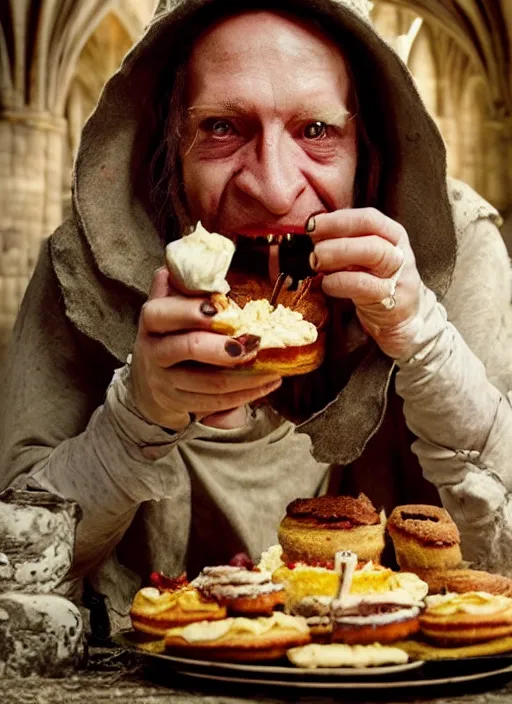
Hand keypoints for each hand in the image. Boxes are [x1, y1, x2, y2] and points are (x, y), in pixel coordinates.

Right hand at [130, 268, 281, 430]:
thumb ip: (181, 284)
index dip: (189, 311)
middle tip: (255, 342)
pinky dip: (246, 394)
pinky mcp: (179, 404)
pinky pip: (215, 402)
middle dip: (223, 347)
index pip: (162, 313)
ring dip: (245, 375)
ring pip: (208, 382)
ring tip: (273, 366)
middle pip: (187, 348)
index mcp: (152, 321)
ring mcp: (165, 381)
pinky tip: (268, 382)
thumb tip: (200, 246)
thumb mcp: (168, 307)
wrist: (149, 382)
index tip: (219, 309)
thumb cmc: (169, 334)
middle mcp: (153, 351)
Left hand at [308, 208, 422, 358]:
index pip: (367, 218)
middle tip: (313, 247)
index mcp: (392, 234)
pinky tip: (326, 284)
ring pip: (373, 254)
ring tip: (316, 262)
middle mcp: (398, 251)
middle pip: (370, 233)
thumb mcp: (365, 258)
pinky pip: (364, 286)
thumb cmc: (376, 282)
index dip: (338, 219)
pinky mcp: (390, 300)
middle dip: (336, 236)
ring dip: (338, 255)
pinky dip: (340, 282)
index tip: (312, 225)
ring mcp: (398, 275)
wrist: (403, 318)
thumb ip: (344, 243)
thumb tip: (310, 234)